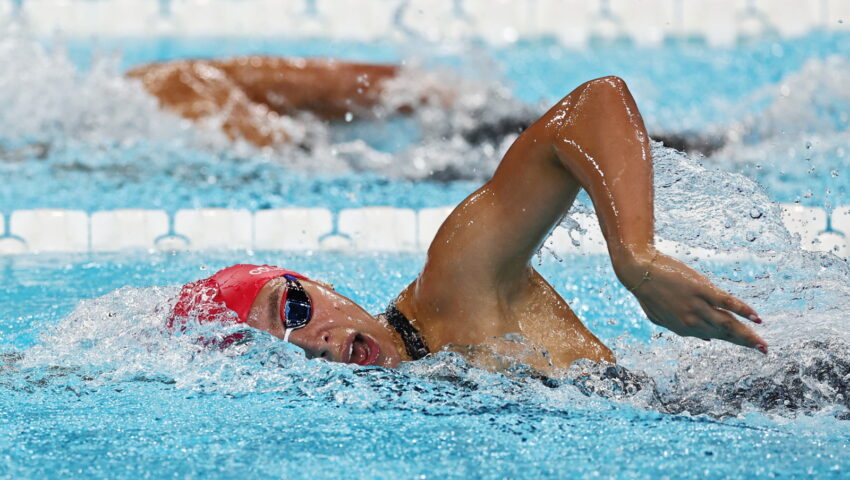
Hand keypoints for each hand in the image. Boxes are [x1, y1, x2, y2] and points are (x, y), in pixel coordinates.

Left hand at [616, 249, 767, 353]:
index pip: (714, 336)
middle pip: (724, 334)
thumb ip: (681, 328)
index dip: (732, 341)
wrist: (638, 271)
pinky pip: (726, 302)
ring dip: (747, 334)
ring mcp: (697, 306)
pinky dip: (742, 310)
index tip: (747, 344)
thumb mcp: (660, 317)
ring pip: (728, 324)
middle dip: (745, 343)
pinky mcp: (701, 290)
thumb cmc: (648, 292)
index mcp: (683, 329)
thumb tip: (704, 339)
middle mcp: (692, 322)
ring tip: (763, 344)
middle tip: (765, 351)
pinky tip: (756, 318)